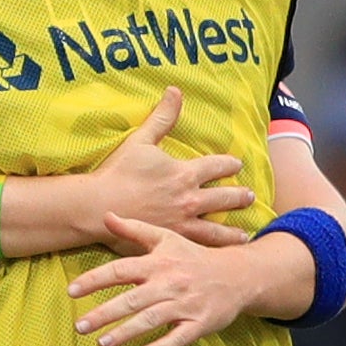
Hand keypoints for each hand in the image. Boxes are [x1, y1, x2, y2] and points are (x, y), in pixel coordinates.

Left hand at [72, 214, 279, 345]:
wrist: (239, 275)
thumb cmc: (193, 257)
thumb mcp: (167, 239)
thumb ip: (134, 230)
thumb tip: (105, 215)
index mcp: (158, 263)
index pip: (121, 270)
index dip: (95, 279)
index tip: (71, 291)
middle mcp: (170, 283)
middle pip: (132, 299)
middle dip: (104, 313)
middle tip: (79, 326)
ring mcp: (186, 304)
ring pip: (151, 319)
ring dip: (125, 332)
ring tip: (101, 343)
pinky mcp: (200, 323)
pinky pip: (178, 338)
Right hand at [79, 92, 253, 244]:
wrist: (97, 205)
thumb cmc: (116, 173)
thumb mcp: (141, 141)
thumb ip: (162, 117)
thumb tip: (174, 90)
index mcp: (185, 172)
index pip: (218, 165)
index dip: (230, 164)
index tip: (235, 164)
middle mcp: (190, 198)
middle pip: (226, 197)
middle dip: (239, 196)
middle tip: (248, 196)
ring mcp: (183, 222)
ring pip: (218, 229)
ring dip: (233, 231)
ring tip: (243, 234)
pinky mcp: (172, 241)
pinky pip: (199, 247)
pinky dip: (212, 250)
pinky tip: (218, 254)